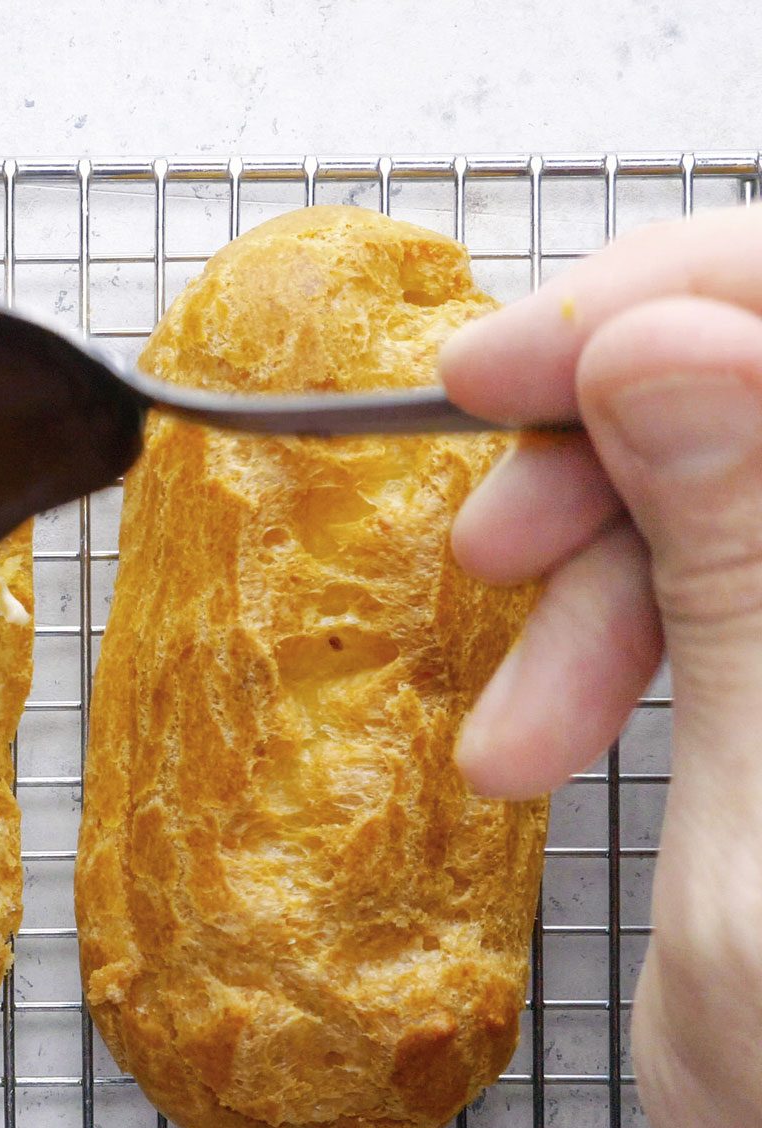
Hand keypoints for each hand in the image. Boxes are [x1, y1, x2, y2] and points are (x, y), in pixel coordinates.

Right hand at [440, 203, 761, 1127]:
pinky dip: (637, 636)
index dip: (660, 305)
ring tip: (512, 711)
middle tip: (489, 549)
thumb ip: (751, 566)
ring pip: (751, 479)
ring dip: (607, 568)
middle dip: (614, 445)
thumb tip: (663, 345)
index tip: (497, 373)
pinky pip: (747, 579)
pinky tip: (561, 726)